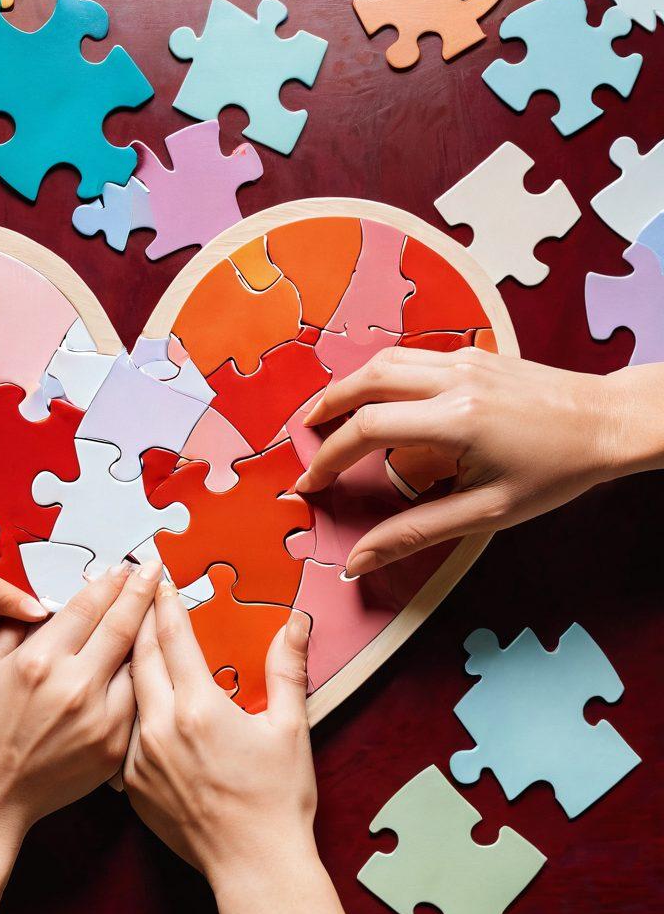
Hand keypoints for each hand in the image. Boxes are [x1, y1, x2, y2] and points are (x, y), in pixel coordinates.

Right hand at [0, 561, 161, 845]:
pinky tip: (148, 661)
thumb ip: (15, 627)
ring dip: (149, 631)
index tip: (124, 567)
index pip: (88, 607)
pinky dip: (142, 677)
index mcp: (40, 661)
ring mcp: (100, 718)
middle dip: (141, 591)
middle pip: (122, 625)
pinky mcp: (114, 746)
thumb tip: (49, 600)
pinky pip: (136, 700)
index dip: (110, 583)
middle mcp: (75, 686)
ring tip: (161, 607)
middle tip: (155, 568)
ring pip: (137, 662)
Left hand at [123, 582, 317, 886]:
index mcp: (199, 706)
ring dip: (125, 657)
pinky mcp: (129, 783)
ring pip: (126, 691)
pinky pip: (123, 730)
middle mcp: (161, 726)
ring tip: (124, 631)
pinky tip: (126, 692)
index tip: (159, 578)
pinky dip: (125, 704)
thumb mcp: (289, 728)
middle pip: (139, 654)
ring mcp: (139, 756)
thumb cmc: (276, 800)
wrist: (253, 867)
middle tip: (135, 591)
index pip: (173, 636)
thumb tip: (295, 624)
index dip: (165, 602)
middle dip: (137, 616)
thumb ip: (286, 669)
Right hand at [295, 347, 623, 575]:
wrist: (609, 422)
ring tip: (328, 412)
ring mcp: (463, 360)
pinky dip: (381, 375)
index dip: (328, 458)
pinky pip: (411, 357)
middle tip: (303, 433)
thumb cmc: (556, 472)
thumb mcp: (487, 512)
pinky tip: (378, 396)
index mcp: (455, 420)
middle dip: (326, 407)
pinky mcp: (473, 354)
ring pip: (386, 360)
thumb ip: (415, 532)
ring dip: (350, 385)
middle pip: (366, 381)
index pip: (367, 429)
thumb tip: (360, 558)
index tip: (311, 482)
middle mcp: (453, 380)